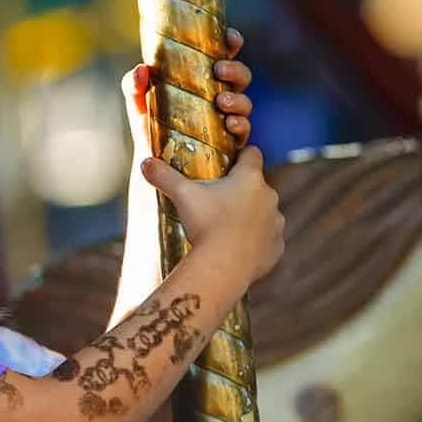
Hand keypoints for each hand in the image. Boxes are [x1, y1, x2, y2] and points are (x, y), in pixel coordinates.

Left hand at [121, 27, 252, 150]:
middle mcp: (220, 95)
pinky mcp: (230, 143)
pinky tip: (230, 123)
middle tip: (218, 69)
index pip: (224, 54)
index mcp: (204, 78)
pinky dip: (241, 125)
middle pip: (241, 76)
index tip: (230, 37)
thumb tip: (142, 69)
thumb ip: (133, 85)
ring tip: (221, 101)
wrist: (154, 164)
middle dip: (235, 69)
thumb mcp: (138, 103)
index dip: (232, 42)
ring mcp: (227, 118)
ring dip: (238, 99)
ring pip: (245, 103)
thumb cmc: (149, 126)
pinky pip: (243, 132)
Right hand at [140, 145, 284, 284]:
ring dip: (250, 217)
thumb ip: (164, 176)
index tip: (229, 162)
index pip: (252, 154)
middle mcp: (269, 197)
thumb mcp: (181, 195)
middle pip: (257, 186)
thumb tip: (145, 162)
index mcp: (250, 178)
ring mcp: (276, 223)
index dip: (241, 155)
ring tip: (225, 229)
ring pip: (264, 213)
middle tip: (216, 202)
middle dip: (240, 191)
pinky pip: (267, 240)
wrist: (223, 267)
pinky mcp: (277, 247)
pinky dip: (255, 242)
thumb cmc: (205, 225)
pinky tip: (236, 249)